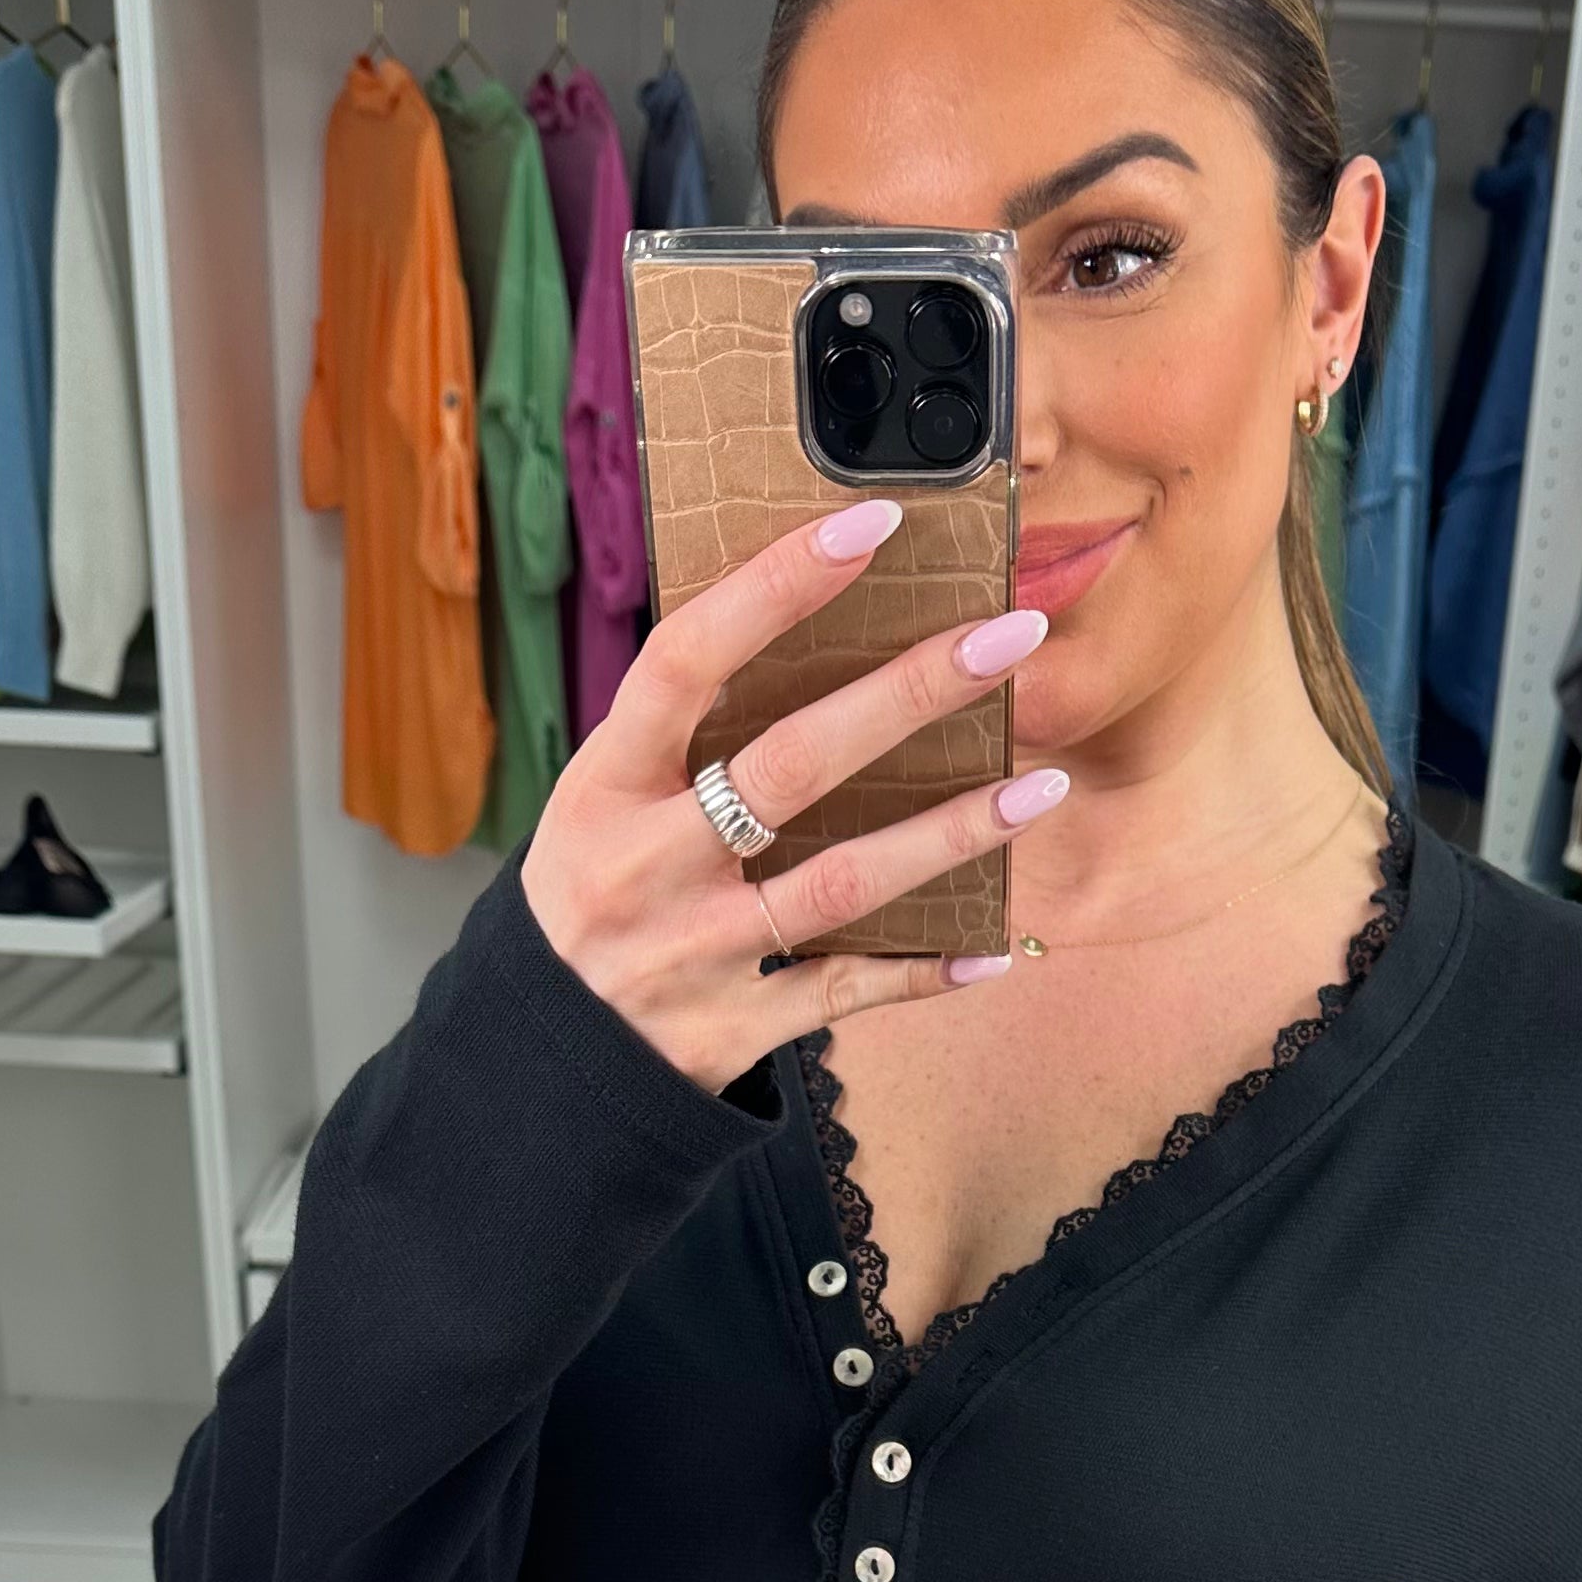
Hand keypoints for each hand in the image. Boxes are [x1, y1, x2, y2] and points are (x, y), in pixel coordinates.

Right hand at [519, 492, 1062, 1093]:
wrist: (540, 1057)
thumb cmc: (590, 895)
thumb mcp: (599, 804)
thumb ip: (681, 736)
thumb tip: (800, 626)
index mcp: (605, 784)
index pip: (689, 659)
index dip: (776, 586)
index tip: (871, 525)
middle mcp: (646, 862)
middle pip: (792, 763)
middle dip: (909, 693)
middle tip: (1012, 636)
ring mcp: (692, 949)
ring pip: (841, 882)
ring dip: (951, 834)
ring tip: (1042, 786)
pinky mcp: (729, 1026)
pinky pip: (846, 992)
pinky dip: (923, 971)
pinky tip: (995, 945)